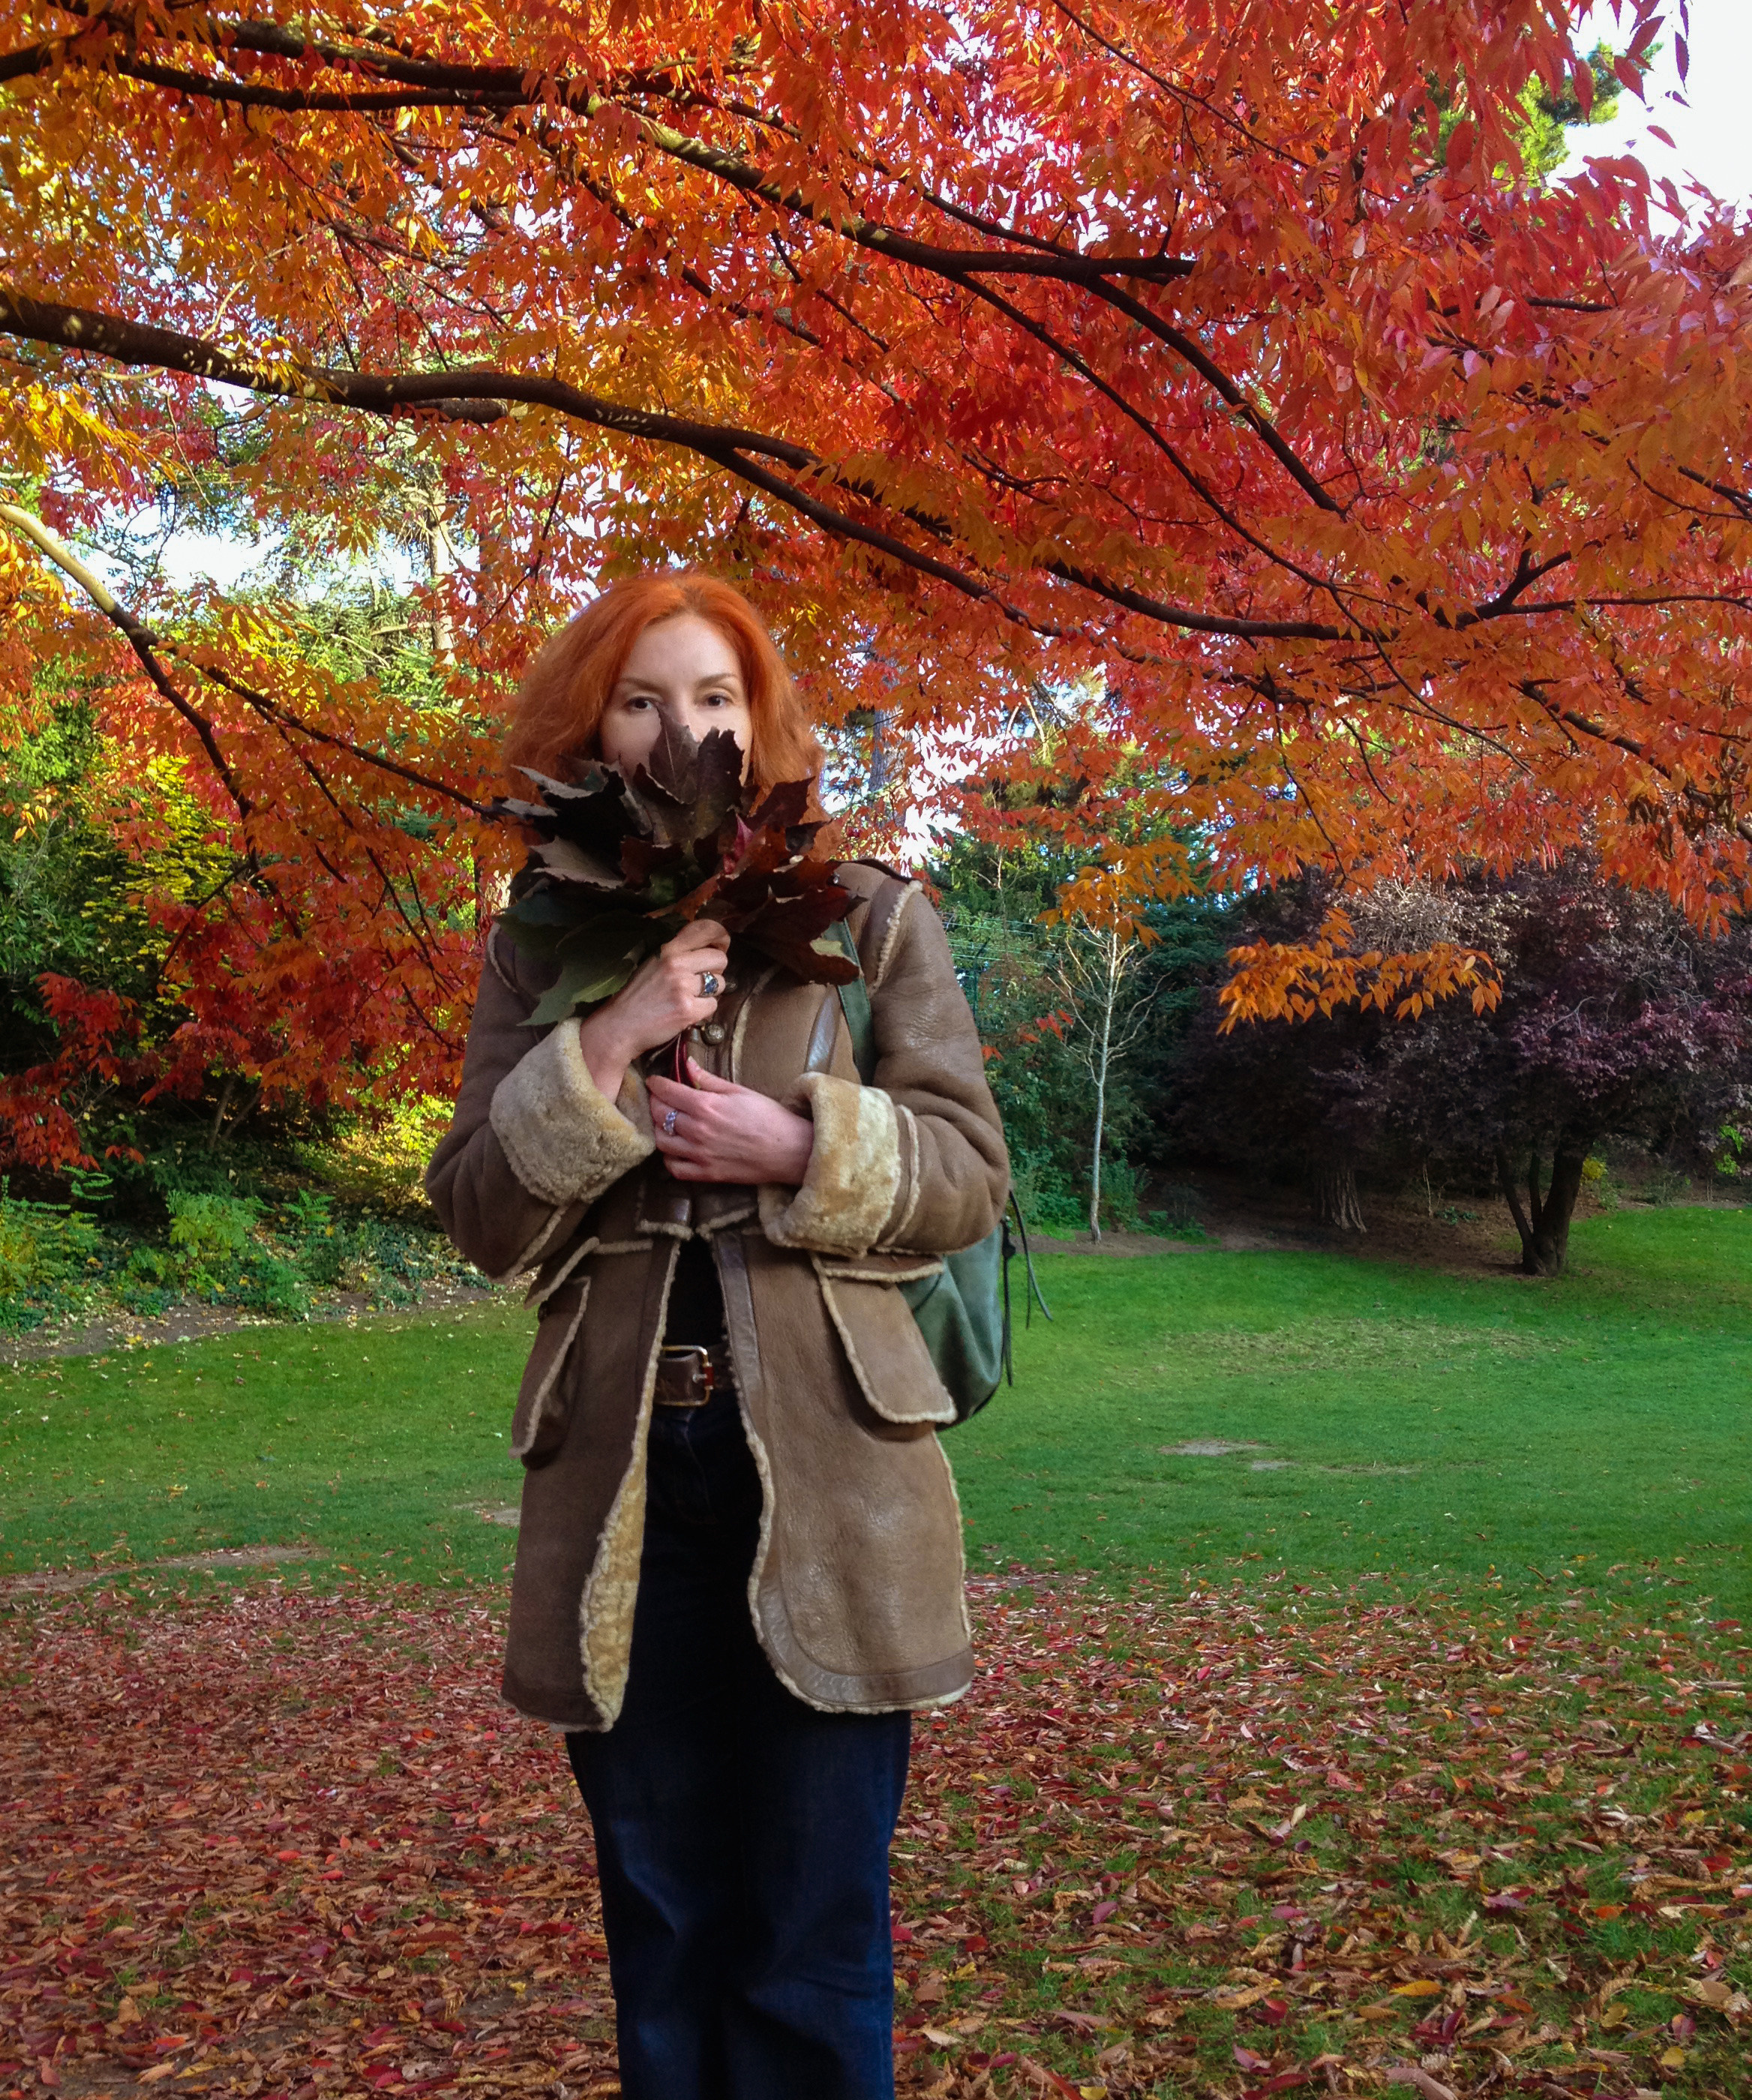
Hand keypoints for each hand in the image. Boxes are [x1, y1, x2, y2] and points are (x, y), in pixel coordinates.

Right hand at [575, 921, 728, 1100]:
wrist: (620, 1026)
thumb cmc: (636, 995)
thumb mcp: (652, 963)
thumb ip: (676, 953)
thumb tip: (707, 946)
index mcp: (667, 949)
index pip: (705, 929)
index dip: (720, 936)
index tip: (721, 945)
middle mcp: (677, 964)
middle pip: (720, 958)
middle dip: (715, 971)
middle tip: (699, 981)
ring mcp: (683, 987)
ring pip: (720, 983)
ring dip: (710, 992)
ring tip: (690, 998)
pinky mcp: (688, 1010)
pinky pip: (713, 1005)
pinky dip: (704, 1011)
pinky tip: (687, 1012)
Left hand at [648, 1059, 815, 1185]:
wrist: (789, 1150)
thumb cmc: (769, 1118)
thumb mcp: (740, 1091)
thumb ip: (709, 1080)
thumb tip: (687, 1065)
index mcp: (706, 1106)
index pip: (667, 1092)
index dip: (656, 1084)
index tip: (654, 1081)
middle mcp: (697, 1130)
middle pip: (659, 1115)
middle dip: (655, 1103)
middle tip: (660, 1099)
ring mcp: (699, 1155)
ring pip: (661, 1142)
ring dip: (658, 1129)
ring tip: (666, 1123)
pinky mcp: (706, 1174)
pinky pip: (674, 1168)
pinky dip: (669, 1158)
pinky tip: (676, 1149)